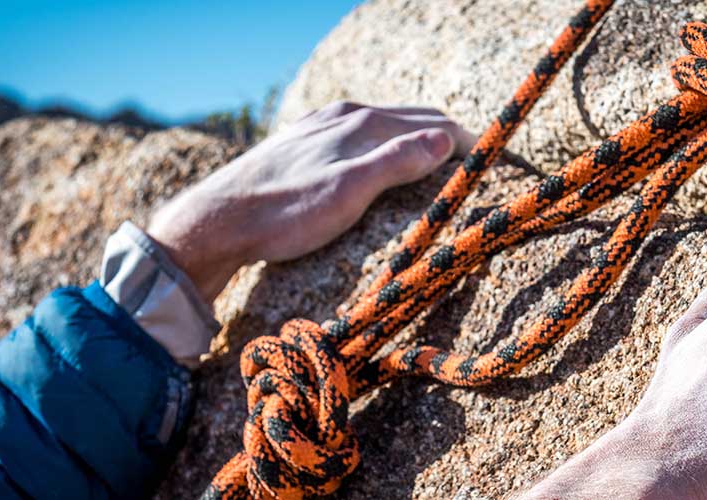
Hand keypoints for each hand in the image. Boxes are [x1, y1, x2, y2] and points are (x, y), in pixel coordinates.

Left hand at [147, 102, 472, 304]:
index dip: (464, 141)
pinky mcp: (299, 144)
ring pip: (380, 126)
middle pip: (408, 118)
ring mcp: (317, 127)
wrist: (218, 220)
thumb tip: (446, 138)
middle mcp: (341, 115)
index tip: (488, 161)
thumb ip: (399, 161)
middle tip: (470, 162)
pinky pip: (353, 136)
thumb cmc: (286, 212)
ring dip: (411, 137)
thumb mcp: (350, 192)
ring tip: (432, 158)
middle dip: (443, 136)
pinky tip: (372, 157)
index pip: (431, 122)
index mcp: (360, 122)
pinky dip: (379, 144)